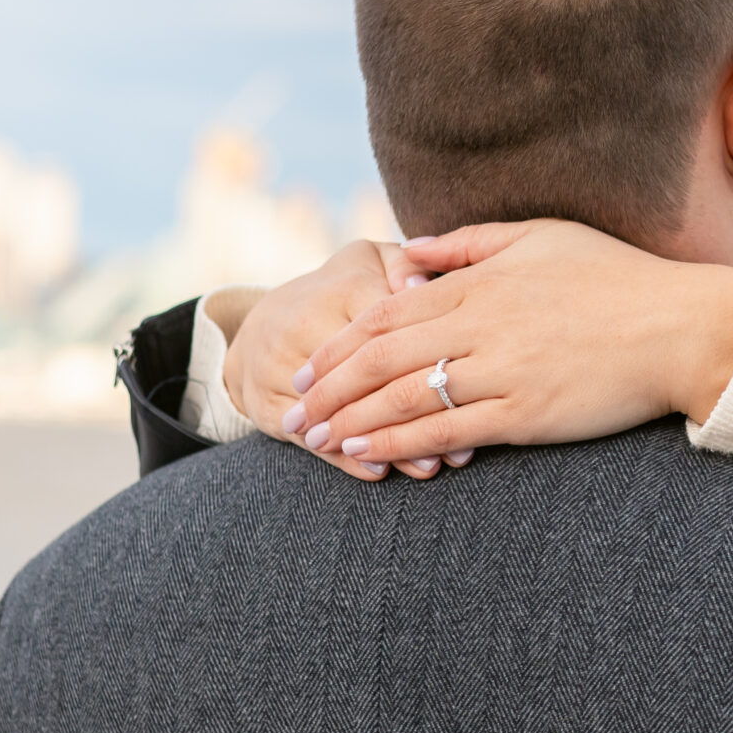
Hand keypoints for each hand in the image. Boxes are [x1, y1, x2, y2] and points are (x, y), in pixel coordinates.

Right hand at [224, 239, 442, 481]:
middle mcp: (302, 325)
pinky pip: (306, 437)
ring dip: (385, 443)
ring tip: (430, 466)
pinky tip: (379, 471)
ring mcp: (276, 367)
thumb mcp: (370, 262)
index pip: (390, 327)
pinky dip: (344, 459)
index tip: (470, 387)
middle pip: (365, 375)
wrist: (262, 319)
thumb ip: (404, 266)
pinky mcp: (264, 403)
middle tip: (462, 444)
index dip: (428, 358)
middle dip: (415, 411)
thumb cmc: (341, 290)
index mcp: (340, 288)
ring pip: (337, 412)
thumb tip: (423, 284)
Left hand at [286, 219, 732, 469]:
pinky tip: (365, 453)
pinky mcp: (525, 414)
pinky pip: (444, 431)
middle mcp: (482, 324)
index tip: (310, 364)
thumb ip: (474, 242)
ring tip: (315, 438)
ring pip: (402, 397)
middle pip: (381, 357)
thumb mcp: (547, 237)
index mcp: (484, 281)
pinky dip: (397, 443)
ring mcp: (502, 370)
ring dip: (350, 419)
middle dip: (328, 386)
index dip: (342, 342)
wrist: (685, 329)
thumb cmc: (622, 280)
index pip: (389, 312)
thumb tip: (414, 249)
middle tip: (292, 411)